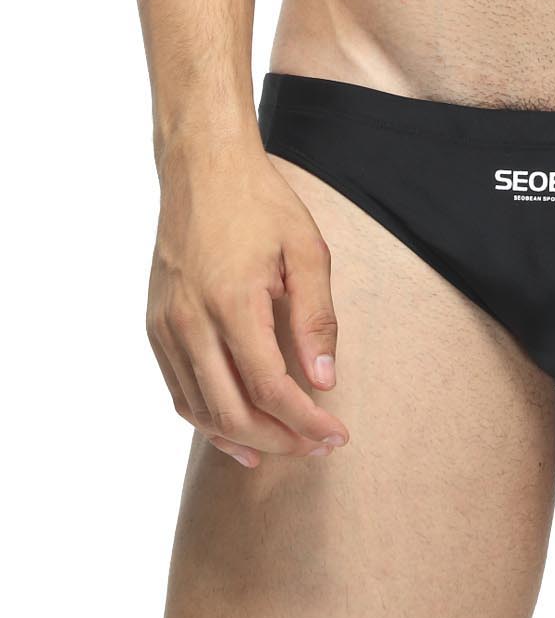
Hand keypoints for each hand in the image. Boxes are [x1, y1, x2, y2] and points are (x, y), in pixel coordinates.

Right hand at [146, 141, 349, 468]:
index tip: (336, 434)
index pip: (270, 387)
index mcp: (232, 302)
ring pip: (200, 410)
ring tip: (285, 447)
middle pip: (233, 411)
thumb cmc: (261, 204)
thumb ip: (316, 318)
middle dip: (280, 439)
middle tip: (317, 446)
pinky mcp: (155, 326)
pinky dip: (208, 420)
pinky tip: (238, 432)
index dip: (305, 421)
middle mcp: (191, 322)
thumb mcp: (307, 251)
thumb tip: (325, 381)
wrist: (203, 170)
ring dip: (243, 439)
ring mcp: (166, 327)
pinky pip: (179, 391)